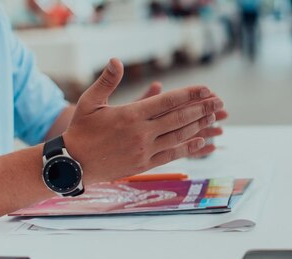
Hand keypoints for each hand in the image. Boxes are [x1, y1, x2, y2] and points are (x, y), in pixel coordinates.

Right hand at [62, 58, 225, 183]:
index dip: (190, 94)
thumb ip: (107, 81)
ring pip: (179, 136)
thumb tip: (116, 60)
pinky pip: (172, 154)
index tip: (207, 89)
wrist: (73, 164)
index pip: (168, 101)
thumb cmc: (81, 131)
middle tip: (219, 102)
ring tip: (214, 117)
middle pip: (179, 118)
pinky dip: (188, 147)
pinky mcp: (145, 164)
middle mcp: (142, 132)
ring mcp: (145, 150)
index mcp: (131, 115)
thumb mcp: (89, 102)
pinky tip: (202, 141)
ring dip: (199, 126)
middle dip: (202, 109)